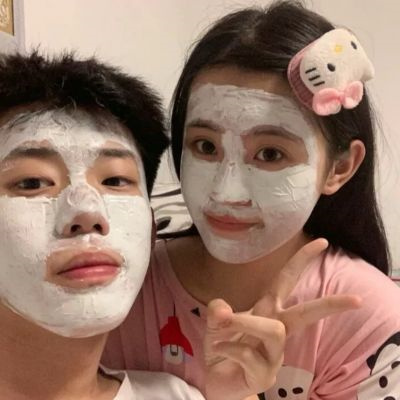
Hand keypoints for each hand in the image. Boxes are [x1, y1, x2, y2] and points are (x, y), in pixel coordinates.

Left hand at [204, 239, 361, 399]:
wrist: (216, 380)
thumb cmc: (223, 345)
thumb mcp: (215, 323)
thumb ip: (217, 311)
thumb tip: (222, 309)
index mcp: (267, 309)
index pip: (287, 280)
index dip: (302, 260)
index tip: (322, 242)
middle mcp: (276, 329)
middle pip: (306, 314)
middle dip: (330, 304)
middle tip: (356, 300)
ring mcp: (274, 354)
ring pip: (274, 330)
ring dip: (245, 323)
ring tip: (223, 325)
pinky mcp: (265, 375)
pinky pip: (249, 354)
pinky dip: (229, 347)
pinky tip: (220, 350)